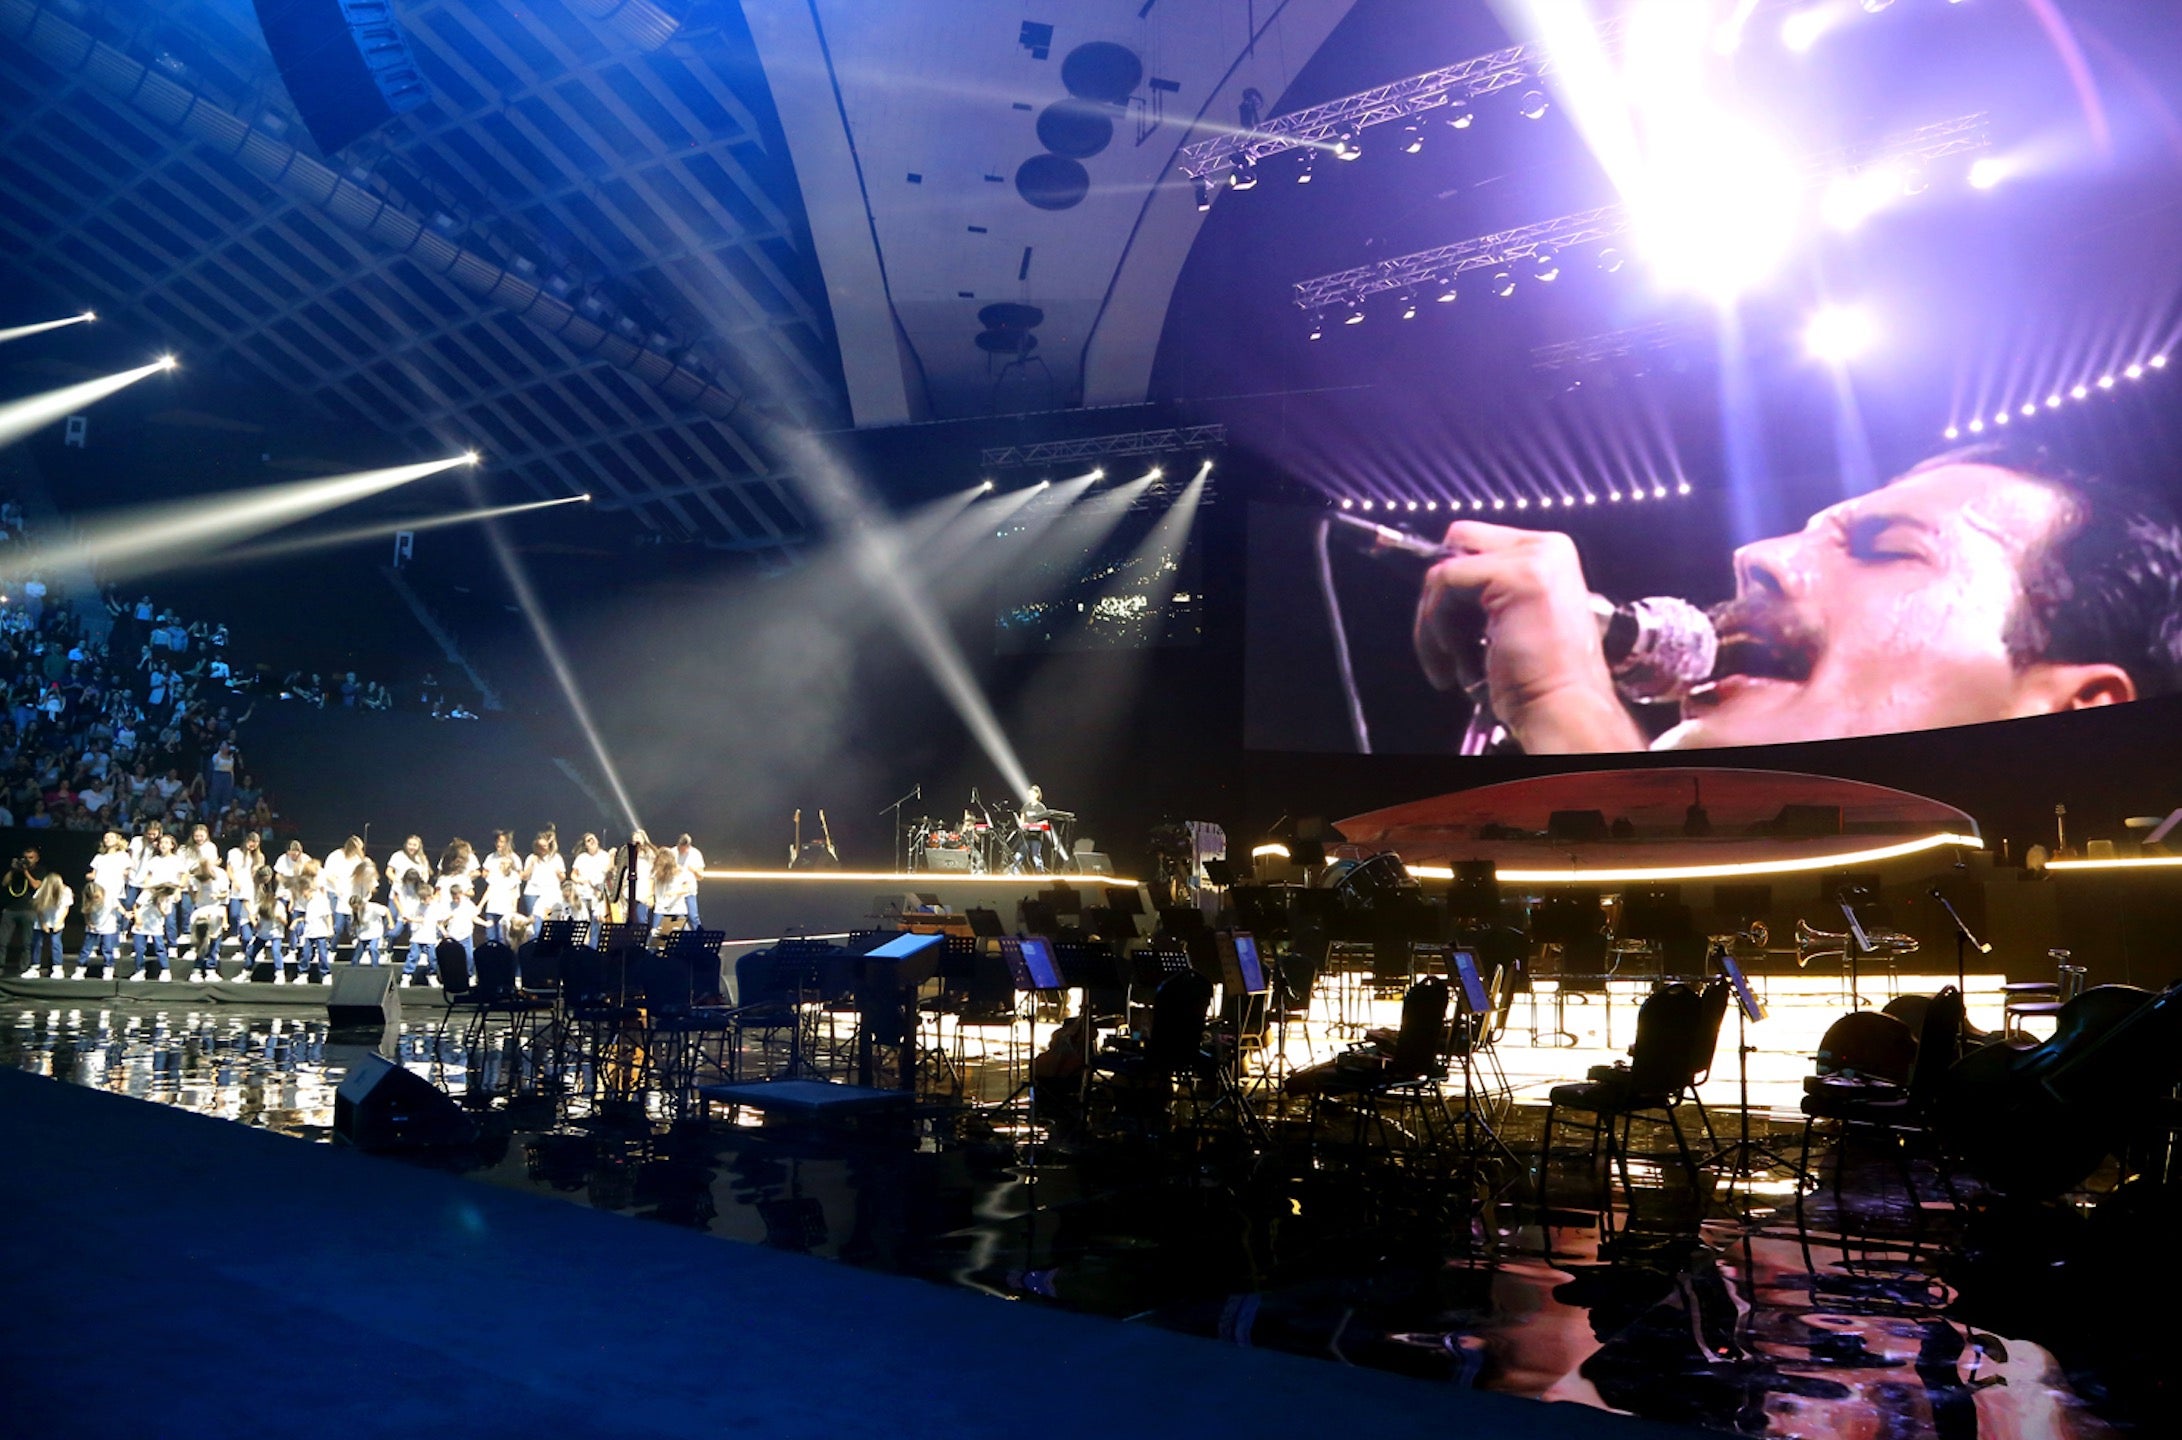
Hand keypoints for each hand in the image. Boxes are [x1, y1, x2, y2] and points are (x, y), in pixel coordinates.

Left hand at [1413, 522, 1643, 753]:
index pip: (1476, 543)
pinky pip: (1446, 581)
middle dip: (1437, 596)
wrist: (1563, 706)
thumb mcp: (1511, 618)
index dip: (1448, 583)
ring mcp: (1535, 557)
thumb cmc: (1539, 678)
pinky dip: (1437, 624)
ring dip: (1434, 621)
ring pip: (1446, 568)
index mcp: (1548, 556)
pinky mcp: (1517, 574)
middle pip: (1458, 543)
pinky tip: (1455, 659)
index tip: (1435, 622)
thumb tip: (1439, 581)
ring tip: (1451, 662)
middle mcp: (1546, 548)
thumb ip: (1485, 590)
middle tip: (1441, 644)